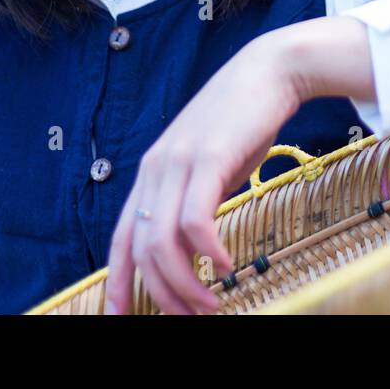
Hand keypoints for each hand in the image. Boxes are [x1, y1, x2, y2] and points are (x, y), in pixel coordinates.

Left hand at [102, 27, 305, 314]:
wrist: (271, 71)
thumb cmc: (245, 120)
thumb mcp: (210, 164)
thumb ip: (196, 198)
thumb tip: (195, 245)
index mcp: (152, 173)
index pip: (121, 239)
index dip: (118, 283)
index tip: (121, 317)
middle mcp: (156, 169)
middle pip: (141, 249)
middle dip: (162, 294)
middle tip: (190, 318)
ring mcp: (179, 161)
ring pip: (162, 241)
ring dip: (186, 283)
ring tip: (210, 304)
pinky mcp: (208, 157)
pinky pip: (195, 219)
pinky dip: (207, 251)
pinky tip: (225, 265)